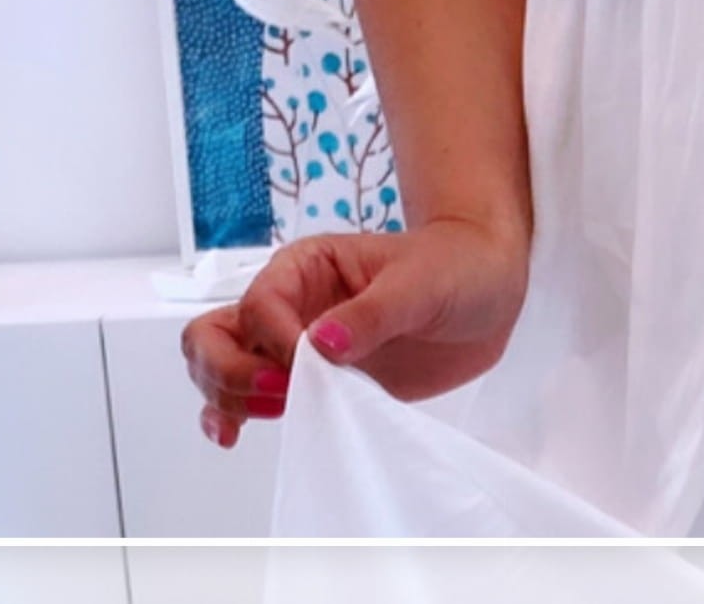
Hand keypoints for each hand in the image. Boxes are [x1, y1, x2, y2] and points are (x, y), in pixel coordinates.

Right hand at [178, 218, 528, 446]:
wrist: (488, 292)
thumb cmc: (455, 267)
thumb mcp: (419, 283)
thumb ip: (371, 314)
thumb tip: (319, 344)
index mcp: (306, 267)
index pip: (259, 304)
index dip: (272, 340)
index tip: (306, 365)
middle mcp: (290, 305)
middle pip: (215, 334)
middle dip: (228, 370)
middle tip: (276, 398)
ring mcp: (296, 347)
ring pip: (221, 366)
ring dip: (224, 396)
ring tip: (252, 422)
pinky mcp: (314, 383)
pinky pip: (252, 399)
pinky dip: (233, 415)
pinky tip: (235, 435)